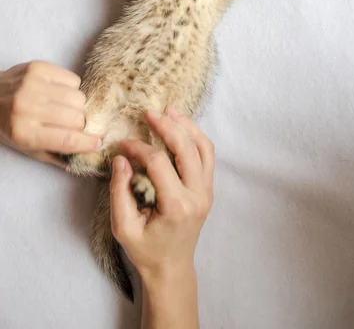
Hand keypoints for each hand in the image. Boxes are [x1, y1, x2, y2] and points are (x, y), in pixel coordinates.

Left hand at [0, 61, 100, 166]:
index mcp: (24, 133)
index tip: (97, 142)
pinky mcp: (37, 68)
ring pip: (78, 98)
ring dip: (76, 105)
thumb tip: (88, 156)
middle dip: (79, 124)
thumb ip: (56, 154)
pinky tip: (58, 92)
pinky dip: (71, 87)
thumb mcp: (27, 148)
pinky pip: (73, 79)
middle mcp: (27, 108)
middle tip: (71, 123)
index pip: (67, 140)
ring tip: (63, 106)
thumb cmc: (9, 125)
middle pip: (77, 118)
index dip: (87, 143)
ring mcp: (32, 86)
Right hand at [110, 108, 214, 328]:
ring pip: (203, 148)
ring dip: (187, 126)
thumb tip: (121, 158)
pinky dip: (196, 137)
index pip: (159, 163)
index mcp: (176, 206)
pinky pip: (207, 155)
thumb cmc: (145, 250)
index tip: (122, 144)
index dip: (139, 148)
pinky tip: (181, 126)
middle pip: (187, 149)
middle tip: (149, 112)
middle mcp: (197, 196)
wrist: (171, 267)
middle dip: (168, 126)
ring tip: (169, 111)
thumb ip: (119, 192)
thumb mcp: (123, 227)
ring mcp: (207, 191)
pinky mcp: (208, 188)